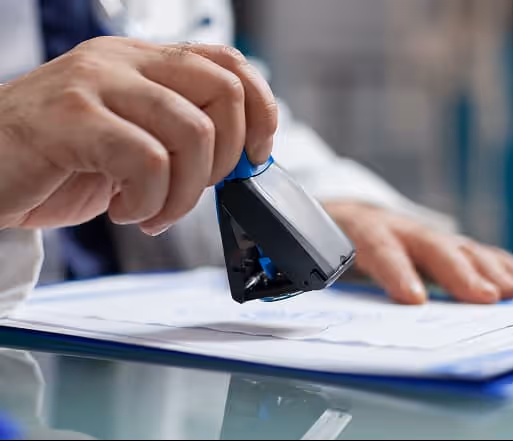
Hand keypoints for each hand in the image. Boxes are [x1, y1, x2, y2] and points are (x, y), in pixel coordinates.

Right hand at [0, 37, 276, 234]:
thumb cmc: (62, 163)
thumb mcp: (133, 141)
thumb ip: (180, 136)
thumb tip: (240, 155)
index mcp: (143, 62)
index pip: (228, 62)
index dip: (260, 108)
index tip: (256, 154)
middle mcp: (123, 61)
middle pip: (224, 93)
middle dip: (223, 160)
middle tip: (191, 191)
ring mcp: (96, 84)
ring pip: (192, 133)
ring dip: (184, 193)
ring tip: (152, 212)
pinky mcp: (72, 118)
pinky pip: (148, 162)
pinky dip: (148, 202)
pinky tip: (124, 211)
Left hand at [324, 202, 512, 303]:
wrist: (347, 215)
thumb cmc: (335, 241)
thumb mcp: (321, 255)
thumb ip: (326, 273)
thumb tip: (328, 308)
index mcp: (363, 231)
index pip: (379, 247)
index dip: (397, 271)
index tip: (413, 298)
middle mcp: (402, 229)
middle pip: (433, 246)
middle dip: (460, 272)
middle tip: (486, 297)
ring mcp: (429, 235)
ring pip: (463, 249)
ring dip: (495, 273)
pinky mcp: (447, 244)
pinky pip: (480, 254)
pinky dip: (507, 271)